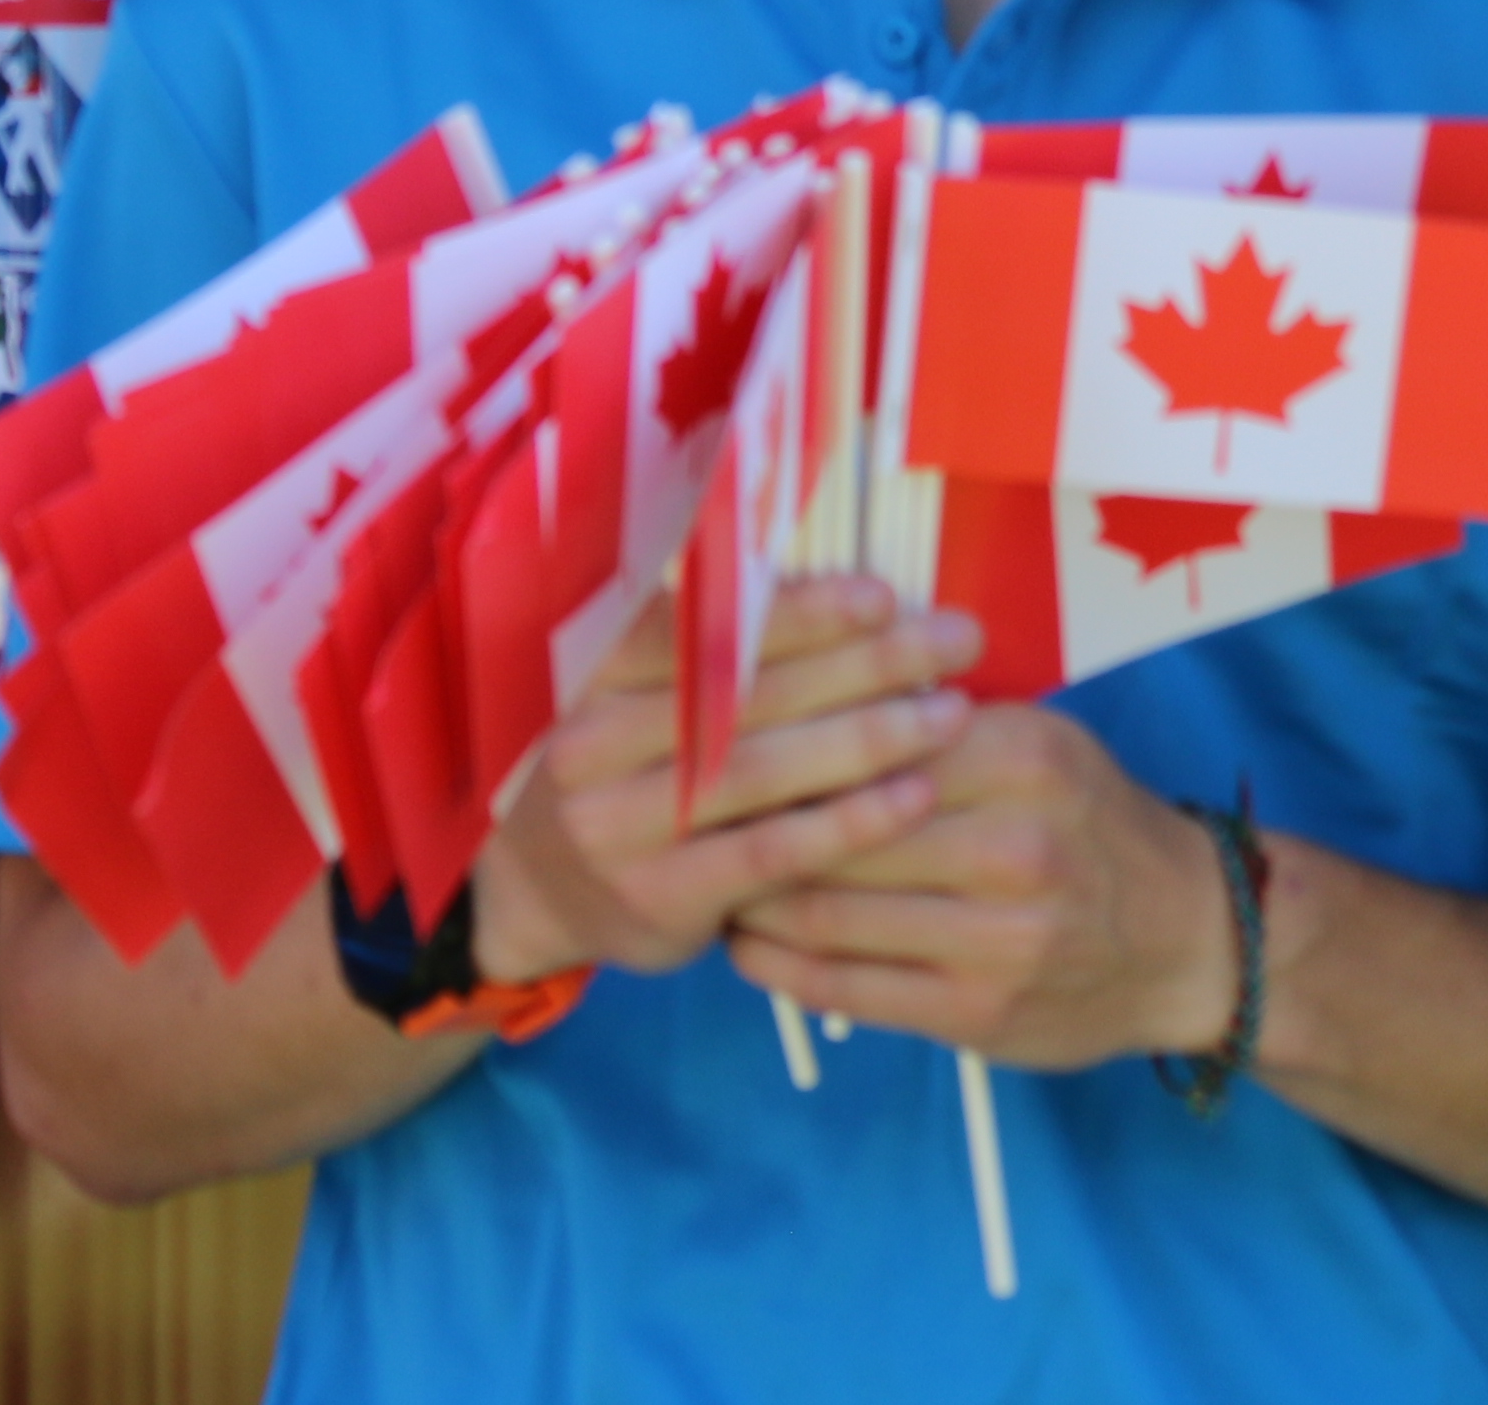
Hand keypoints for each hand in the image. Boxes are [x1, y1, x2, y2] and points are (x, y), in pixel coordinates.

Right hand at [466, 574, 981, 987]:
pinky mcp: (659, 895)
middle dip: (864, 662)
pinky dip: (847, 821)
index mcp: (592, 670)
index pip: (703, 628)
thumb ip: (712, 650)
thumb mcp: (634, 696)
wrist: (533, 893)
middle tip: (955, 640)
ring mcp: (619, 824)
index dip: (798, 611)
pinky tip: (913, 798)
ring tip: (951, 713)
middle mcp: (593, 742)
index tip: (884, 595)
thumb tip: (850, 592)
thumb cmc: (621, 769)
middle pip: (747, 693)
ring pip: (761, 769)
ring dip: (868, 737)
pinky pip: (769, 850)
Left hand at [721, 688, 1245, 1075]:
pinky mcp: (977, 1013)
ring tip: (711, 875)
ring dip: (751, 897)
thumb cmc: (1091, 825)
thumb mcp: (1039, 742)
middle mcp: (1010, 845)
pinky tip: (746, 944)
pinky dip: (779, 967)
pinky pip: (848, 988)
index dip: (780, 744)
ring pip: (828, 913)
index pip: (864, 742)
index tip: (717, 740)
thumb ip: (937, 725)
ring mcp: (996, 938)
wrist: (1189, 939)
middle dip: (752, 823)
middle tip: (688, 812)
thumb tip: (804, 696)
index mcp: (1018, 756)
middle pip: (835, 829)